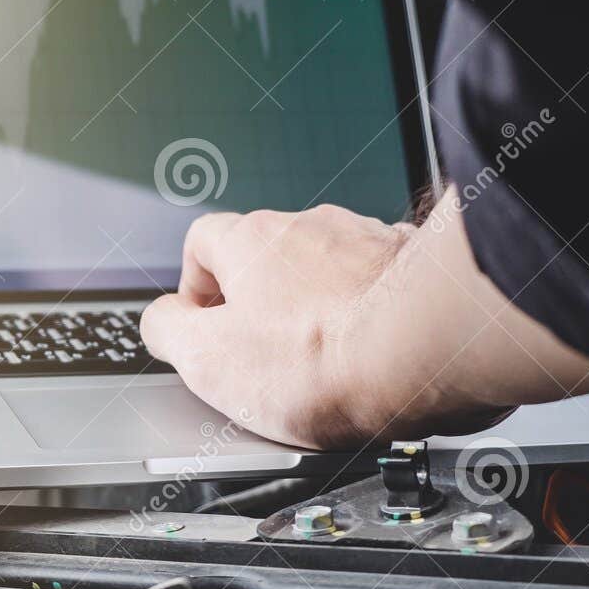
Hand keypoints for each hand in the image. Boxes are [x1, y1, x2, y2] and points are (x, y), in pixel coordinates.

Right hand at [140, 206, 418, 448]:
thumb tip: (162, 322)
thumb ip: (168, 332)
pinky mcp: (418, 266)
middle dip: (265, 303)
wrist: (427, 351)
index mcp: (251, 242)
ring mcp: (368, 240)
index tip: (207, 325)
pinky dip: (374, 312)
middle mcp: (311, 227)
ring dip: (321, 307)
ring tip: (329, 361)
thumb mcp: (207, 359)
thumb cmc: (323, 359)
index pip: (203, 242)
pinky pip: (382, 284)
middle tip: (269, 356)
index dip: (198, 287)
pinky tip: (377, 350)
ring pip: (329, 270)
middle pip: (270, 258)